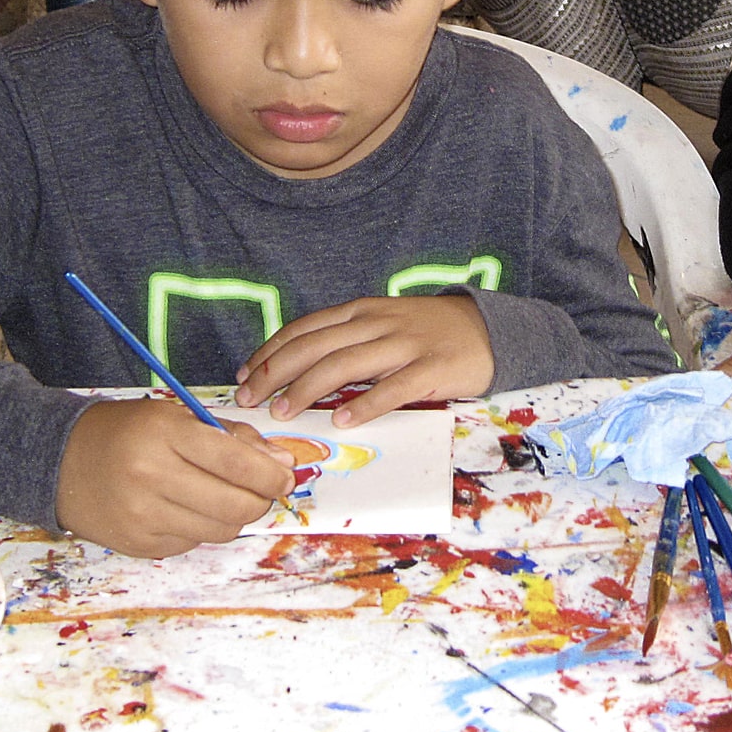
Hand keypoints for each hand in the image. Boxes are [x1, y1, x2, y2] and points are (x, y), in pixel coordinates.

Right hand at [55, 398, 294, 557]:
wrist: (59, 462)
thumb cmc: (126, 432)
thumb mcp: (176, 416)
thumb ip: (233, 437)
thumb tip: (283, 463)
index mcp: (165, 434)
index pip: (238, 462)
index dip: (272, 475)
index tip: (286, 476)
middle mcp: (152, 476)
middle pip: (236, 505)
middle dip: (261, 500)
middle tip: (265, 490)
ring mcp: (143, 515)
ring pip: (221, 530)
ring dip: (235, 515)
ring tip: (224, 495)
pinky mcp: (138, 544)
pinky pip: (194, 542)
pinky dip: (203, 527)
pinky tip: (187, 508)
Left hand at [233, 295, 494, 426]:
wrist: (488, 329)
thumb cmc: (426, 333)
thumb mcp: (382, 324)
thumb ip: (346, 341)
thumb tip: (294, 373)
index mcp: (362, 311)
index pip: (305, 329)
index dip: (270, 352)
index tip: (243, 377)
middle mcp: (378, 322)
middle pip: (317, 346)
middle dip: (276, 373)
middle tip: (250, 401)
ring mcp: (406, 344)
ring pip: (347, 363)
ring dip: (309, 388)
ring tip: (284, 412)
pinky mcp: (433, 368)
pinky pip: (394, 387)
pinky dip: (366, 404)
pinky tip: (343, 420)